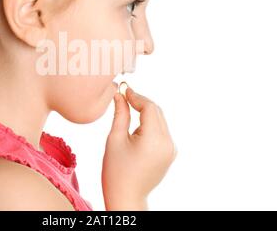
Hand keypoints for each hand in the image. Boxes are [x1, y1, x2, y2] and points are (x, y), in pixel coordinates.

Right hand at [102, 87, 176, 210]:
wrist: (126, 197)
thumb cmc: (116, 171)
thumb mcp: (115, 139)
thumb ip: (120, 114)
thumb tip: (119, 95)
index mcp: (154, 140)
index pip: (149, 107)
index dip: (136, 96)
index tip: (123, 90)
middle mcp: (168, 143)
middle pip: (156, 112)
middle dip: (141, 102)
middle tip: (124, 97)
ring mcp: (171, 149)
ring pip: (160, 120)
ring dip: (145, 113)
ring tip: (128, 112)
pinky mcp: (170, 153)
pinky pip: (161, 131)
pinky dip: (150, 124)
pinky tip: (136, 128)